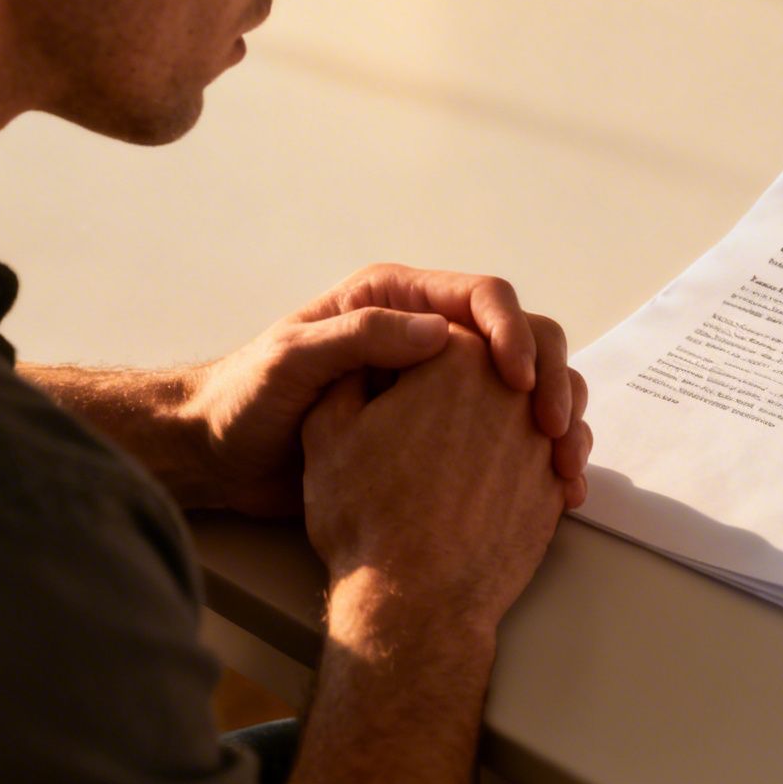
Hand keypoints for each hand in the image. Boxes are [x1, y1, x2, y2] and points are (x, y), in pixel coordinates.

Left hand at [183, 264, 589, 516]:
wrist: (217, 460)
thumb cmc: (243, 401)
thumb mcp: (293, 360)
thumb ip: (360, 336)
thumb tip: (441, 331)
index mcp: (396, 300)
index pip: (482, 299)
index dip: (513, 333)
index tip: (519, 381)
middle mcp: (426, 334)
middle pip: (519, 337)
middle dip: (550, 377)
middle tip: (553, 428)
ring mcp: (438, 386)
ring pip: (523, 386)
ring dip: (554, 418)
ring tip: (565, 463)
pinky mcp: (441, 432)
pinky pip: (504, 432)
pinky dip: (534, 455)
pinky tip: (552, 485)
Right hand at [300, 325, 566, 619]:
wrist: (414, 601)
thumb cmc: (367, 518)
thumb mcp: (326, 431)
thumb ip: (350, 374)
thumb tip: (369, 355)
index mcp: (455, 358)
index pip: (451, 329)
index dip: (426, 351)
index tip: (408, 379)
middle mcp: (511, 390)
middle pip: (515, 356)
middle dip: (493, 368)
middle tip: (454, 402)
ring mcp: (542, 439)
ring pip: (554, 398)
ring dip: (532, 403)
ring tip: (489, 431)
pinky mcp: (556, 484)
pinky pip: (563, 451)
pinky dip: (546, 450)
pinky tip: (513, 469)